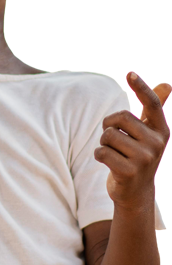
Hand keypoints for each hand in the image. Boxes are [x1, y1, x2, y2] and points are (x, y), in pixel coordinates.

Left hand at [95, 72, 170, 210]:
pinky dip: (99, 155)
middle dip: (108, 127)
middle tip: (115, 140)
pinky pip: (101, 152)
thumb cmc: (138, 156)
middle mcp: (157, 142)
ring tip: (114, 154)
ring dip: (103, 143)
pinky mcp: (129, 171)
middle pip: (119, 118)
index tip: (129, 73)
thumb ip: (154, 109)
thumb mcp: (149, 133)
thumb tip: (167, 85)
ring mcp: (145, 158)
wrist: (135, 192)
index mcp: (161, 129)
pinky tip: (109, 163)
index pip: (152, 104)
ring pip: (107, 136)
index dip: (141, 87)